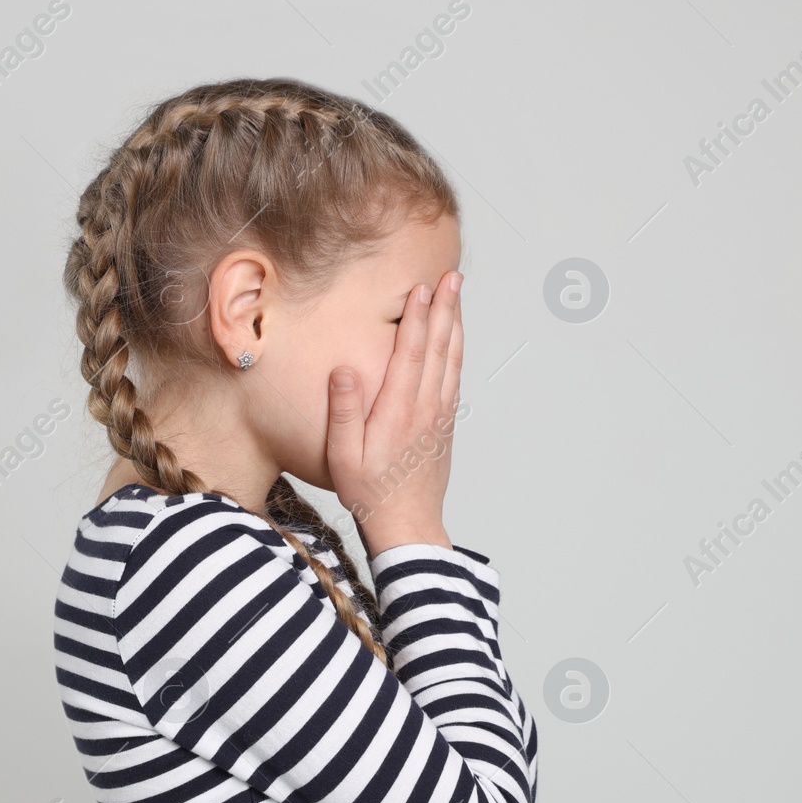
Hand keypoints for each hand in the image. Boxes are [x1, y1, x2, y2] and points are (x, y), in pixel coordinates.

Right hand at [325, 270, 464, 556]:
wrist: (407, 525)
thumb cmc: (369, 492)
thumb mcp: (344, 457)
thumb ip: (344, 413)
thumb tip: (344, 370)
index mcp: (399, 411)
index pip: (411, 353)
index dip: (417, 318)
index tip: (422, 288)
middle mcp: (426, 408)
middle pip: (439, 348)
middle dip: (446, 309)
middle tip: (452, 277)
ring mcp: (440, 415)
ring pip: (452, 359)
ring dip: (455, 324)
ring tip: (458, 296)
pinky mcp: (445, 424)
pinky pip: (454, 377)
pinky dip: (457, 351)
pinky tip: (456, 338)